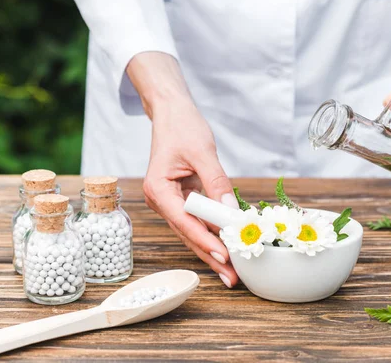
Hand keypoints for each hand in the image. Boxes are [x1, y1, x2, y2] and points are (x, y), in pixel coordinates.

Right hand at [127, 52, 239, 287]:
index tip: (224, 256)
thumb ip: (216, 182)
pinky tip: (227, 245)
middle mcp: (160, 199)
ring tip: (232, 270)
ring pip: (193, 231)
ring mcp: (169, 201)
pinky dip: (212, 231)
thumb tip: (231, 212)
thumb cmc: (182, 127)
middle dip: (210, 256)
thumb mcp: (203, 152)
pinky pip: (198, 219)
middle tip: (232, 277)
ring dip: (212, 248)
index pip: (184, 221)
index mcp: (158, 189)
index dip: (204, 240)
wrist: (172, 113)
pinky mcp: (180, 198)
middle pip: (188, 234)